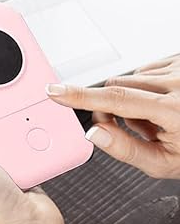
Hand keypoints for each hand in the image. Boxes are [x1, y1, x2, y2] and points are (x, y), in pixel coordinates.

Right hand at [46, 54, 179, 178]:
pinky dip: (147, 87)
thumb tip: (94, 133)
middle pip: (117, 87)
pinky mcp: (179, 60)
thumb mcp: (165, 163)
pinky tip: (163, 102)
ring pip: (130, 78)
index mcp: (175, 111)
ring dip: (133, 98)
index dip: (80, 96)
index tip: (56, 91)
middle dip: (112, 108)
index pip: (116, 100)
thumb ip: (125, 149)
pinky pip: (145, 69)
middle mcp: (179, 84)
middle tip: (129, 128)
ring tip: (157, 118)